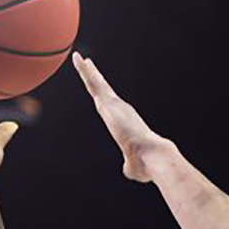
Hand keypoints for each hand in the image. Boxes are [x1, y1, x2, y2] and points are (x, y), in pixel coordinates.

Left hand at [72, 52, 177, 181]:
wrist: (152, 156)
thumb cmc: (146, 164)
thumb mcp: (133, 166)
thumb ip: (128, 166)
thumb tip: (128, 170)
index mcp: (124, 121)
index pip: (110, 106)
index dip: (104, 95)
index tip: (100, 87)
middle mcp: (120, 110)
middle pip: (102, 90)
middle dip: (94, 77)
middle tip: (87, 64)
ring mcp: (114, 105)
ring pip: (97, 83)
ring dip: (87, 70)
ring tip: (77, 58)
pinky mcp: (109, 103)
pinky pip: (94, 83)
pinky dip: (86, 71)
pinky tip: (78, 60)